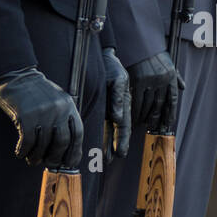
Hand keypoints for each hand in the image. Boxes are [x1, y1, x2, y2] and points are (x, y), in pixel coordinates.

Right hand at [0, 67, 82, 167]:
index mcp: (68, 105)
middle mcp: (58, 109)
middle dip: (55, 157)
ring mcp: (42, 112)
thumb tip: (66, 148)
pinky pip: (27, 141)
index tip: (69, 162)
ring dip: (36, 156)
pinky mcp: (25, 116)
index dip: (75, 150)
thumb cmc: (35, 92)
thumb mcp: (56, 100)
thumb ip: (63, 119)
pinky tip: (20, 153)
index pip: (78, 132)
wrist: (16, 76)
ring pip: (43, 144)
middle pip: (62, 141)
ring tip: (32, 160)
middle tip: (48, 163)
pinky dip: (24, 151)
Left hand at [101, 47, 130, 161]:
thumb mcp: (118, 79)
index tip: (121, 153)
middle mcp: (116, 108)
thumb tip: (118, 117)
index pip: (124, 126)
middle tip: (108, 161)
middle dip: (112, 146)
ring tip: (100, 158)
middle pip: (115, 132)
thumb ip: (118, 98)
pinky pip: (97, 122)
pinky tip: (92, 142)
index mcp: (124, 104)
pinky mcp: (98, 105)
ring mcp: (107, 108)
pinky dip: (96, 133)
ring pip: (105, 129)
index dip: (122, 140)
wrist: (101, 55)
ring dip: (103, 143)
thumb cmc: (112, 66)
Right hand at [126, 52, 181, 130]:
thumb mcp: (169, 63)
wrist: (141, 43)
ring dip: (145, 116)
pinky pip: (137, 100)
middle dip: (156, 118)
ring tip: (143, 123)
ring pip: (148, 104)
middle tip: (153, 126)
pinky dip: (136, 110)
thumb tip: (183, 87)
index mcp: (171, 76)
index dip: (171, 113)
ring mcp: (150, 81)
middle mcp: (162, 80)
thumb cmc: (155, 54)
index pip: (173, 99)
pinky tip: (134, 116)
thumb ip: (176, 76)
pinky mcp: (138, 81)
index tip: (168, 122)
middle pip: (160, 104)